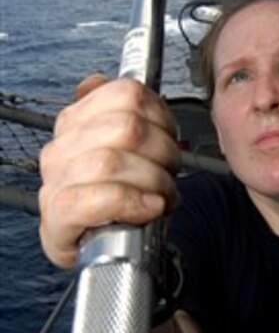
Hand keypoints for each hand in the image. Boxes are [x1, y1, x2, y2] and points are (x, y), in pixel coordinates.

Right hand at [39, 75, 181, 267]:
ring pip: (113, 162)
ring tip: (164, 196)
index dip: (161, 114)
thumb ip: (119, 111)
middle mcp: (61, 147)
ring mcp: (55, 181)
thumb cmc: (121, 197)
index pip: (126, 93)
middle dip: (163, 151)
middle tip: (170, 172)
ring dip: (154, 181)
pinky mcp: (57, 217)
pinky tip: (149, 208)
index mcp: (76, 121)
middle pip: (126, 127)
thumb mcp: (125, 148)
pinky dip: (133, 202)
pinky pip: (99, 198)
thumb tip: (99, 82)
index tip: (170, 136)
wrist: (102, 251)